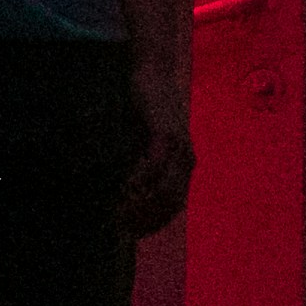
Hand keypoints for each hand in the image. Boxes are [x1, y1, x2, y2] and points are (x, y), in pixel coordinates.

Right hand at [115, 50, 194, 238]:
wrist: (153, 73)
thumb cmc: (147, 107)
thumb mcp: (147, 140)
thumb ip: (143, 162)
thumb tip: (125, 188)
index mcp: (184, 164)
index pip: (174, 206)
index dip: (153, 223)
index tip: (131, 232)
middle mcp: (186, 159)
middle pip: (171, 204)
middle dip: (145, 219)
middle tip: (120, 226)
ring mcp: (178, 147)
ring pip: (164, 191)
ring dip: (141, 205)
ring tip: (119, 212)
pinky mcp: (165, 135)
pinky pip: (153, 168)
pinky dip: (138, 182)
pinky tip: (123, 187)